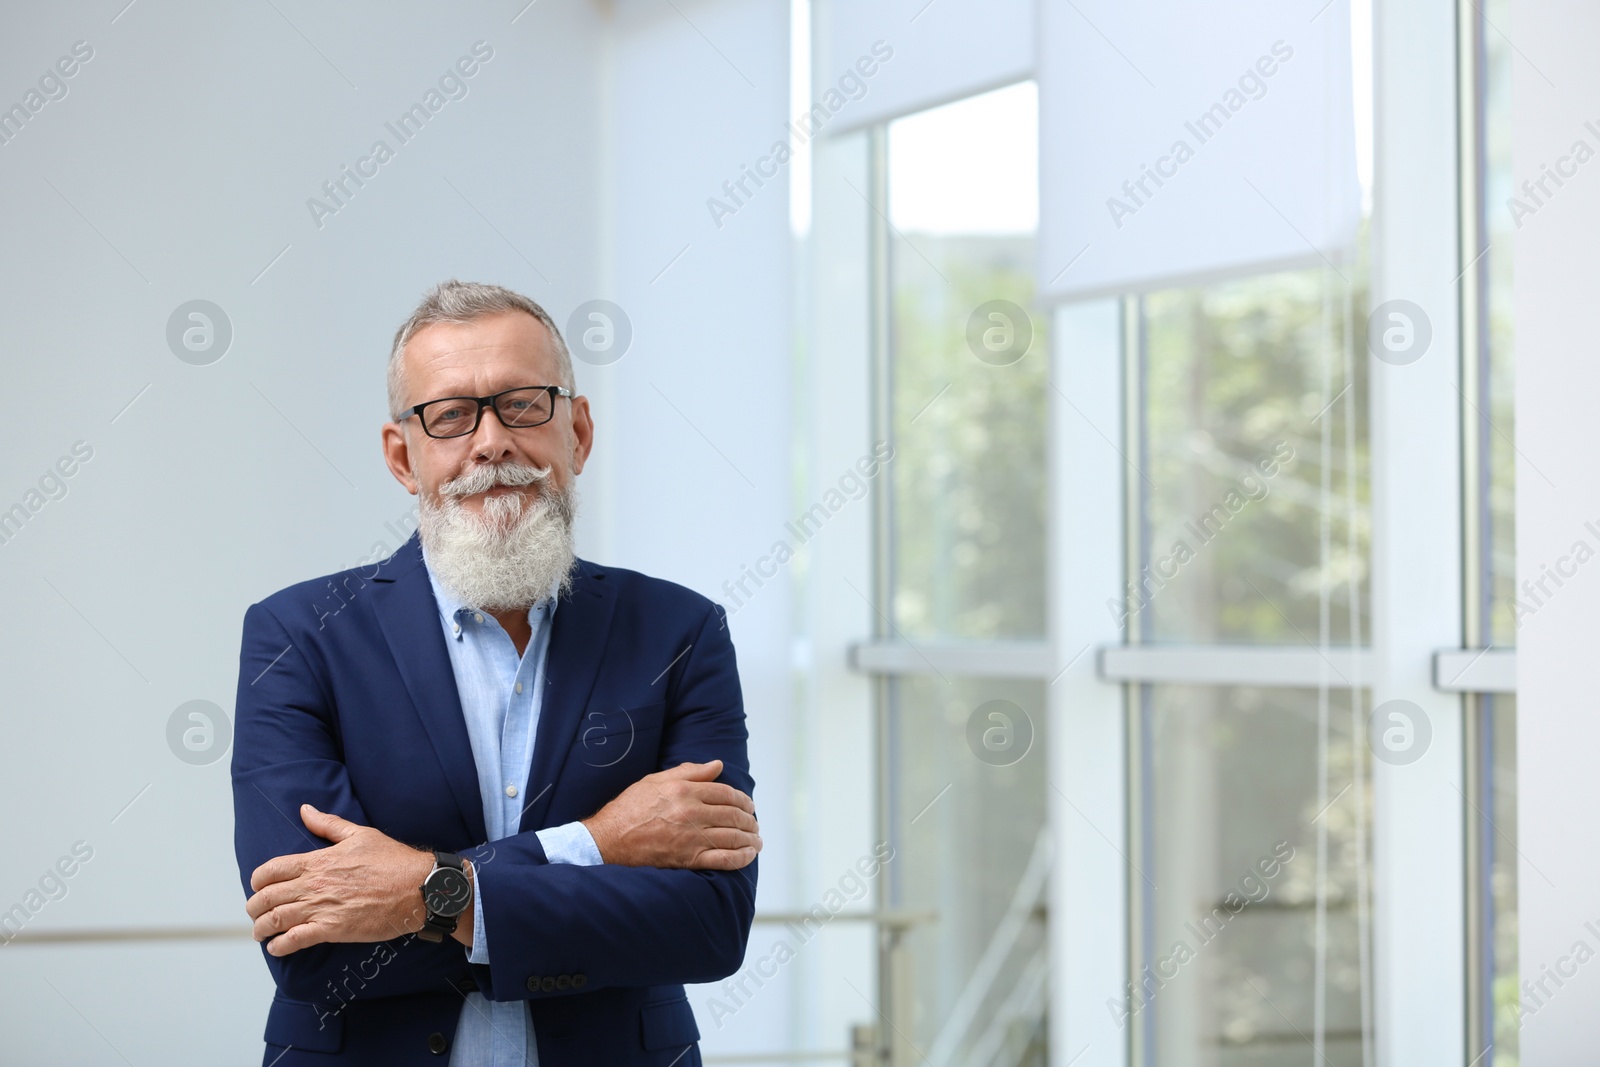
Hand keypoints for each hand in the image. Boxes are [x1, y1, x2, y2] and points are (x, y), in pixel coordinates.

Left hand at [245, 804, 436, 955]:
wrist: (418, 888)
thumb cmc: (393, 861)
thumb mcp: (360, 834)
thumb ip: (328, 824)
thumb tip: (305, 810)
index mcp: (317, 861)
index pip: (270, 870)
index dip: (257, 881)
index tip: (258, 887)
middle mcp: (313, 885)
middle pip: (266, 898)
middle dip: (254, 907)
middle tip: (255, 913)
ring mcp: (321, 908)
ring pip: (274, 921)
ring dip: (261, 929)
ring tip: (261, 933)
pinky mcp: (332, 930)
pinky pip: (294, 940)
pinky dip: (280, 946)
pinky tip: (277, 947)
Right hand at [582, 760, 759, 869]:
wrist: (608, 840)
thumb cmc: (630, 808)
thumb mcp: (656, 781)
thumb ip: (690, 772)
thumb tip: (717, 766)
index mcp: (684, 791)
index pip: (725, 793)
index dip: (742, 799)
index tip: (748, 805)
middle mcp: (691, 813)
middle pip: (733, 814)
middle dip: (749, 819)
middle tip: (754, 823)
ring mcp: (691, 838)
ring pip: (732, 836)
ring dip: (750, 838)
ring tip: (756, 840)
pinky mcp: (688, 859)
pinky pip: (723, 859)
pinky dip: (740, 857)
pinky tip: (748, 855)